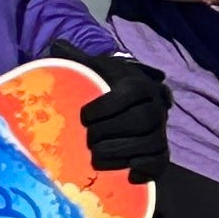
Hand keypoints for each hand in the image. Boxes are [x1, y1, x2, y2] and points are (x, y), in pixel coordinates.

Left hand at [54, 41, 170, 182]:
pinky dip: (146, 168)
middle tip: (88, 139)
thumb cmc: (101, 87)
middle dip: (113, 131)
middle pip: (143, 119)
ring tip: (97, 157)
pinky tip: (127, 173)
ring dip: (123, 152)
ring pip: (152, 142)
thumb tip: (56, 44)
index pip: (132, 93)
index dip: (107, 106)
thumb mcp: (91, 70)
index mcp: (140, 83)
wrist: (121, 105)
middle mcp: (156, 105)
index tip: (83, 116)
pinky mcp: (161, 151)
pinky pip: (161, 161)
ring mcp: (161, 130)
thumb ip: (75, 59)